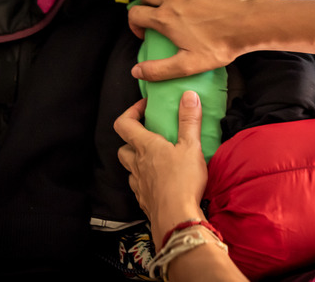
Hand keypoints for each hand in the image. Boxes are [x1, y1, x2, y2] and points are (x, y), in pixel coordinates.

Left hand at [115, 91, 207, 248]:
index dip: (131, 112)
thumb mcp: (191, 146)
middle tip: (149, 136)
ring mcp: (139, 184)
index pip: (124, 124)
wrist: (176, 218)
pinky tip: (160, 182)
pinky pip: (139, 186)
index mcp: (146, 147)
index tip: (146, 107)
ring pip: (129, 168)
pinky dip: (146, 181)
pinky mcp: (144, 200)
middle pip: (123, 147)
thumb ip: (189, 120)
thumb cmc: (182, 181)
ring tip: (155, 159)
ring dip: (138, 161)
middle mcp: (137, 164)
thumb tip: (188, 95)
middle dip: (132, 139)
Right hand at [128, 0, 258, 80]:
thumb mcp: (188, 65)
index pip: (135, 14)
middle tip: (156, 15)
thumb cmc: (220, 45)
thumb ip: (159, 70)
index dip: (134, 24)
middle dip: (145, 4)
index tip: (145, 32)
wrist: (247, 25)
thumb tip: (136, 72)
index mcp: (165, 18)